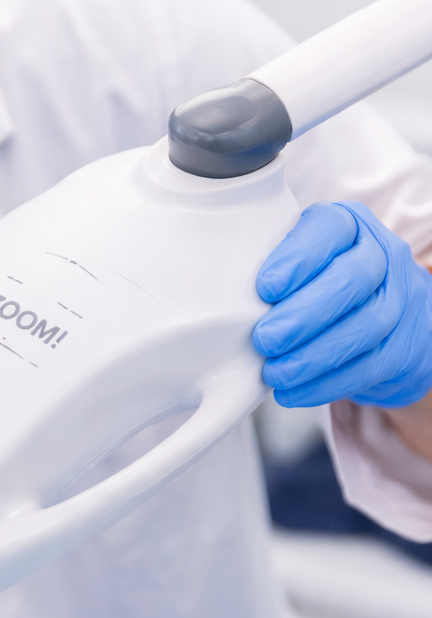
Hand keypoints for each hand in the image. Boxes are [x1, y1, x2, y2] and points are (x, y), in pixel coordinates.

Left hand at [252, 201, 431, 407]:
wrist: (389, 318)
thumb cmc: (323, 284)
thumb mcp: (301, 260)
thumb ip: (271, 265)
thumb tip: (213, 295)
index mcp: (350, 226)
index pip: (331, 228)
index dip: (299, 258)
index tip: (264, 288)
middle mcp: (382, 255)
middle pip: (352, 279)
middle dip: (304, 314)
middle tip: (264, 339)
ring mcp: (400, 300)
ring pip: (365, 325)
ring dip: (314, 355)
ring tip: (275, 372)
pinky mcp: (404, 345)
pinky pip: (369, 366)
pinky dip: (327, 383)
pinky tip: (293, 391)